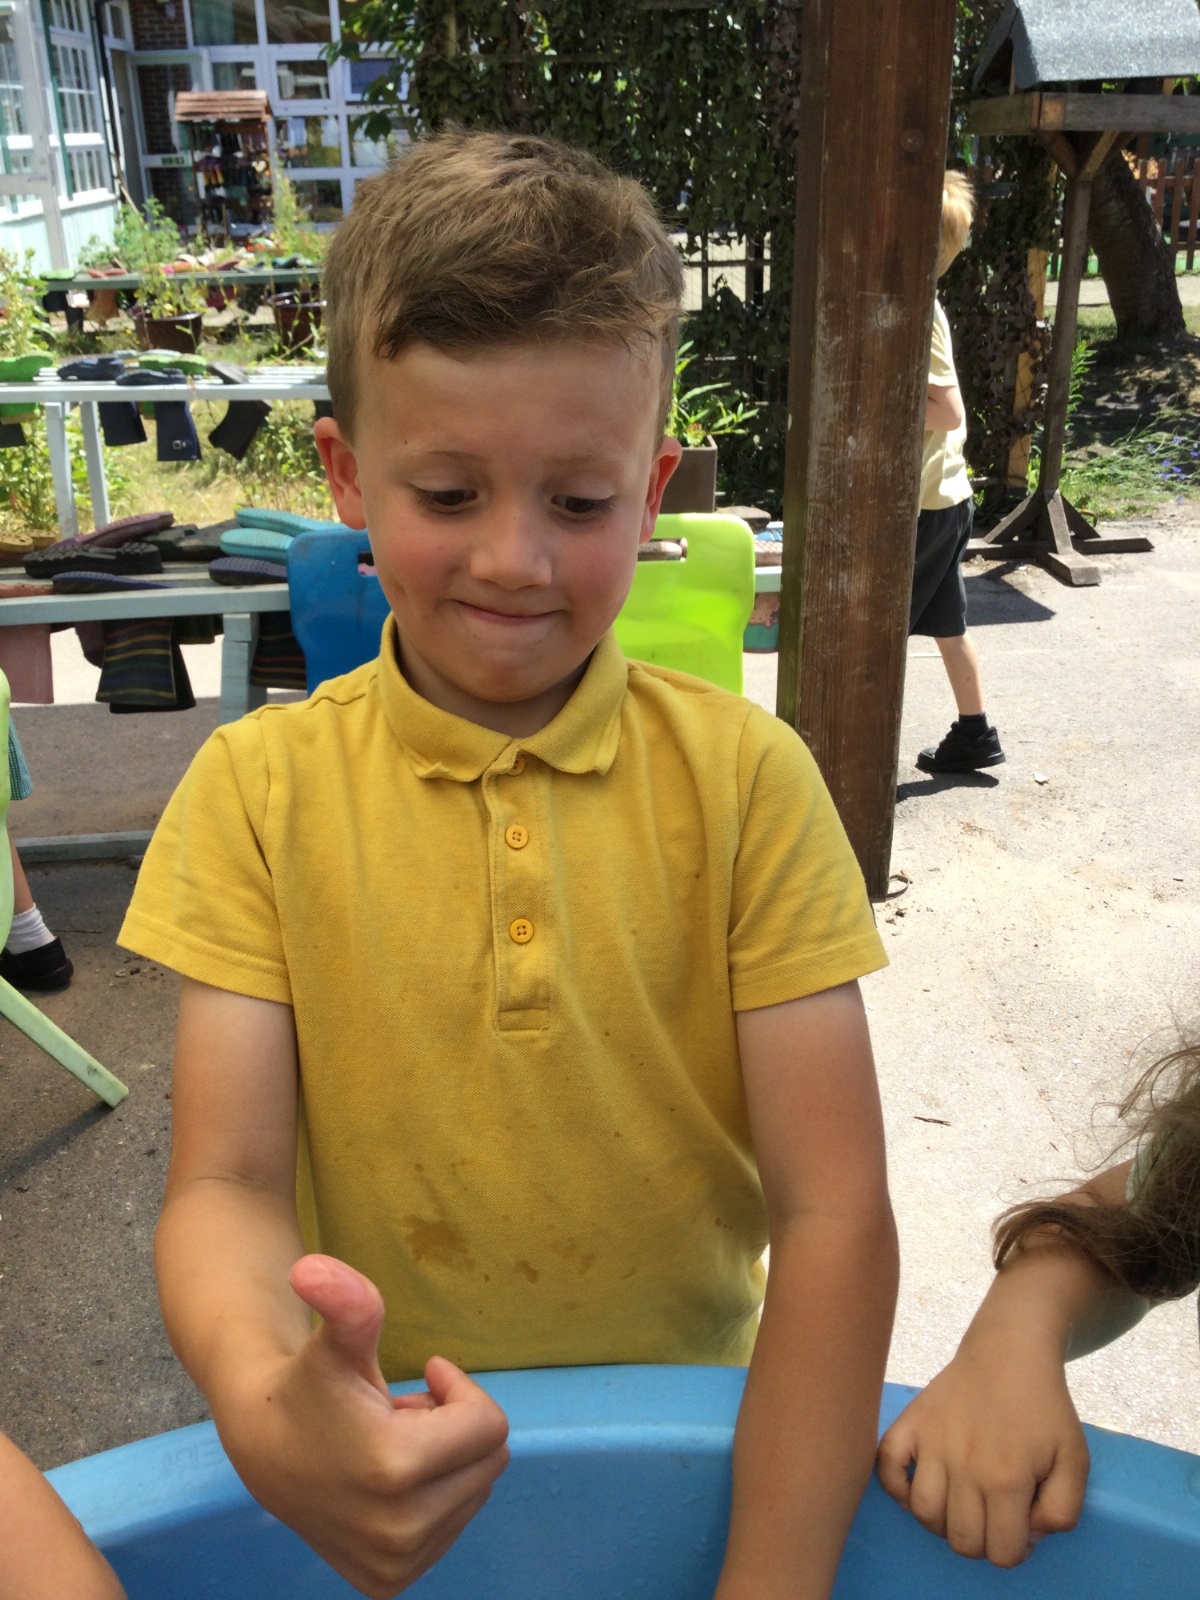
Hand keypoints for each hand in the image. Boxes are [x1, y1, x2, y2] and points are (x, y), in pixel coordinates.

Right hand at [216, 1254, 509, 1597]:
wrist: (262, 1447)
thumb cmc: (310, 1382)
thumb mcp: (335, 1338)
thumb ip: (345, 1302)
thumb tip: (311, 1268)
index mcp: (394, 1469)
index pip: (489, 1427)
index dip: (461, 1391)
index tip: (428, 1375)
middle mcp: (400, 1530)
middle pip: (488, 1462)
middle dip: (454, 1426)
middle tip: (403, 1411)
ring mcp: (396, 1563)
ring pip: (474, 1493)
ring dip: (444, 1460)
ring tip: (391, 1443)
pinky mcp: (389, 1582)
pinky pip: (453, 1527)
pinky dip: (435, 1496)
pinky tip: (389, 1479)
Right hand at [876, 1337, 1089, 1568]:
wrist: (1010, 1352)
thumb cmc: (1045, 1408)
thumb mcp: (1075, 1461)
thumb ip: (1062, 1511)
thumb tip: (1027, 1535)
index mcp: (1008, 1478)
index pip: (1000, 1553)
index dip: (1014, 1550)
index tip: (1019, 1527)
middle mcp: (965, 1466)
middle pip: (961, 1541)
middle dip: (982, 1541)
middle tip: (994, 1516)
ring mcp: (932, 1443)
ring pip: (924, 1514)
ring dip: (944, 1522)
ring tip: (962, 1504)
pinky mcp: (910, 1423)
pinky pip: (886, 1468)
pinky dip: (897, 1488)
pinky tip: (919, 1486)